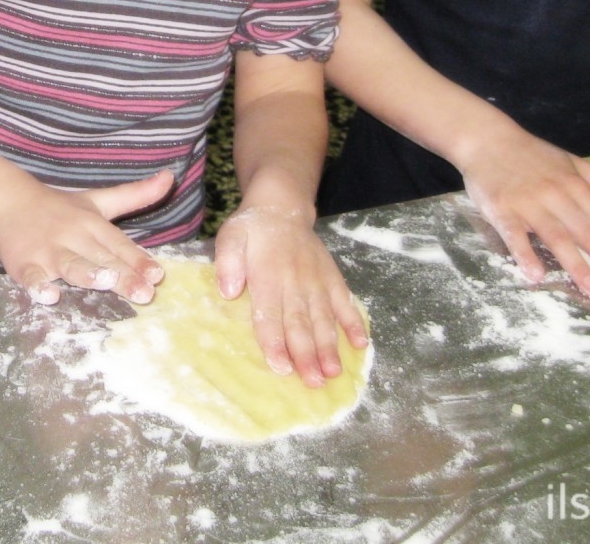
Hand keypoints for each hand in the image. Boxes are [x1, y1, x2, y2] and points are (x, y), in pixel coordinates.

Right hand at [0, 170, 174, 304]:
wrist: (8, 202)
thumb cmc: (61, 209)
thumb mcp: (100, 201)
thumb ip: (135, 195)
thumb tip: (171, 176)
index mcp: (94, 225)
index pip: (121, 245)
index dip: (139, 260)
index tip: (158, 275)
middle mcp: (74, 237)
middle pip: (102, 259)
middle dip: (124, 277)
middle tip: (144, 294)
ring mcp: (48, 251)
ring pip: (71, 265)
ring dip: (88, 274)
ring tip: (105, 281)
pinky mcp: (23, 264)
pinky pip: (31, 277)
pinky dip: (38, 287)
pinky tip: (49, 297)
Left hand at [213, 204, 368, 387]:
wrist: (283, 207)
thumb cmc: (252, 230)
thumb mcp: (231, 237)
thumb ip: (228, 263)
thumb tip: (228, 292)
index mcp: (268, 276)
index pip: (270, 315)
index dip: (276, 342)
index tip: (282, 368)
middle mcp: (295, 282)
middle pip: (300, 323)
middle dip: (307, 355)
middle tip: (314, 382)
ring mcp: (317, 282)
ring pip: (324, 319)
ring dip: (329, 347)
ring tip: (334, 372)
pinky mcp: (332, 278)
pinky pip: (345, 302)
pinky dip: (354, 323)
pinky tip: (361, 344)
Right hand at [461, 132, 589, 296]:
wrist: (488, 139)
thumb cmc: (533, 155)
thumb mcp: (575, 164)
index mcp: (577, 186)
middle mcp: (557, 196)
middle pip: (589, 233)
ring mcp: (529, 204)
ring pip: (557, 237)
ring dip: (577, 265)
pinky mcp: (502, 211)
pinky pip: (515, 236)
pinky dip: (524, 254)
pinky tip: (535, 275)